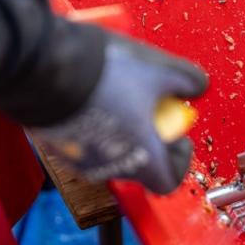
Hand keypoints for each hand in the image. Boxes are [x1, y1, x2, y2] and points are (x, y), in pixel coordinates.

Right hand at [33, 34, 207, 193]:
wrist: (46, 64)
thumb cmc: (105, 74)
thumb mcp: (160, 69)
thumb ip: (188, 80)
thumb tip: (198, 85)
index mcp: (142, 160)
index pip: (170, 181)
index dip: (179, 159)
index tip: (178, 137)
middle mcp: (111, 169)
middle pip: (141, 164)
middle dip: (150, 136)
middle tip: (149, 107)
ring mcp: (81, 161)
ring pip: (112, 152)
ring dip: (122, 130)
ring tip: (119, 95)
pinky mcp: (59, 146)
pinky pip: (86, 141)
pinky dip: (96, 125)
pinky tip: (93, 96)